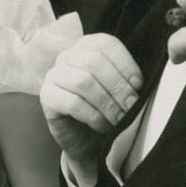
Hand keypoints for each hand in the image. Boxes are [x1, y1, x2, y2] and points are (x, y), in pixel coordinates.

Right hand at [40, 33, 142, 170]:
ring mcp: (54, 75)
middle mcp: (68, 56)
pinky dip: (93, 116)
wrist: (89, 142)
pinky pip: (71, 103)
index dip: (125, 64)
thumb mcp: (122, 90)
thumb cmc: (108, 111)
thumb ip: (128, 80)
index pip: (105, 44)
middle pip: (93, 62)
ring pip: (82, 82)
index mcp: (87, 46)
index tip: (139, 86)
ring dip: (106, 104)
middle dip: (117, 86)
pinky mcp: (46, 97)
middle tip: (131, 106)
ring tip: (119, 119)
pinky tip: (102, 126)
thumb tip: (138, 84)